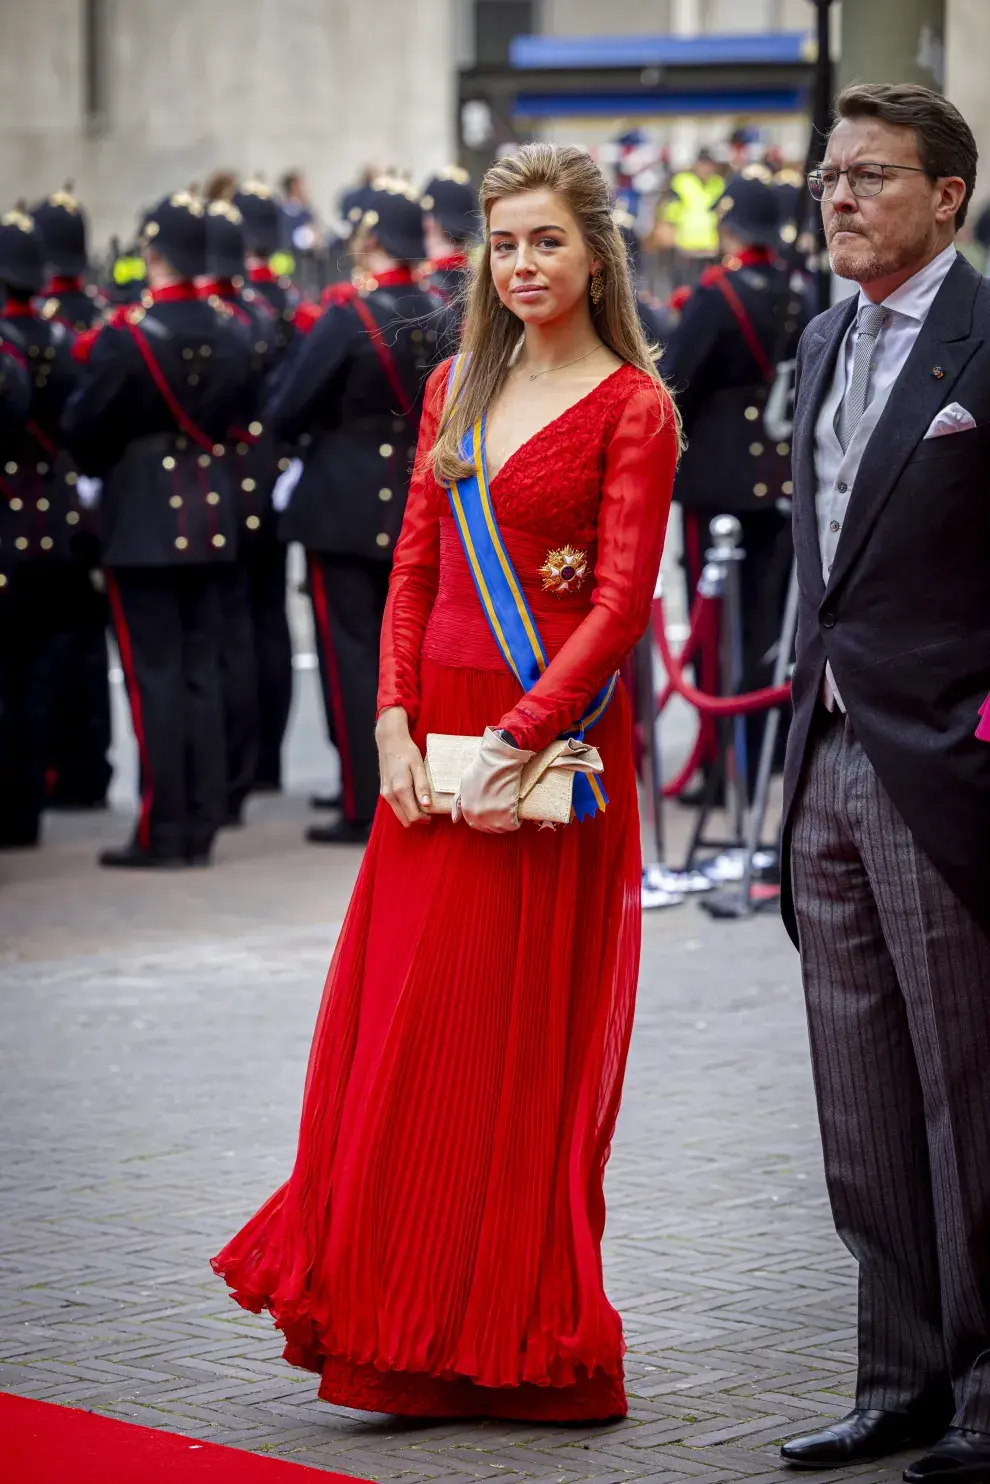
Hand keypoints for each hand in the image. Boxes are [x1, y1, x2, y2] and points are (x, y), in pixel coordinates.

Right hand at [376, 707, 431, 826]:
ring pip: (399, 813)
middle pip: (405, 818)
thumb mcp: (418, 767)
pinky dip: (403, 807)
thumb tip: (427, 804)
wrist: (390, 741)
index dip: (424, 818)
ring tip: (421, 804)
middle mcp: (390, 794)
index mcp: (400, 789)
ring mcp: (385, 793)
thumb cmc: (406, 751)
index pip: (413, 815)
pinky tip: (412, 798)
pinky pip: (395, 805)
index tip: (432, 814)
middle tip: (428, 813)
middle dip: (417, 818)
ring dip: (410, 813)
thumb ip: (422, 786)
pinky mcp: (383, 790)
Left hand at [452, 727, 534, 832]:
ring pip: (502, 828)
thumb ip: (458, 804)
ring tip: (509, 808)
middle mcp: (478, 817)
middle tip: (503, 809)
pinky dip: (517, 820)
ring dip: (507, 821)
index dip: (485, 819)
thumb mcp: (463, 786)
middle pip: (490, 829)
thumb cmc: (481, 770)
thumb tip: (455, 820)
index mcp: (467, 811)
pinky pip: (514, 825)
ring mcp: (493, 817)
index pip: (476, 825)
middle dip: (496, 821)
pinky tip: (515, 810)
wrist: (497, 761)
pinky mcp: (507, 814)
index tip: (492, 812)